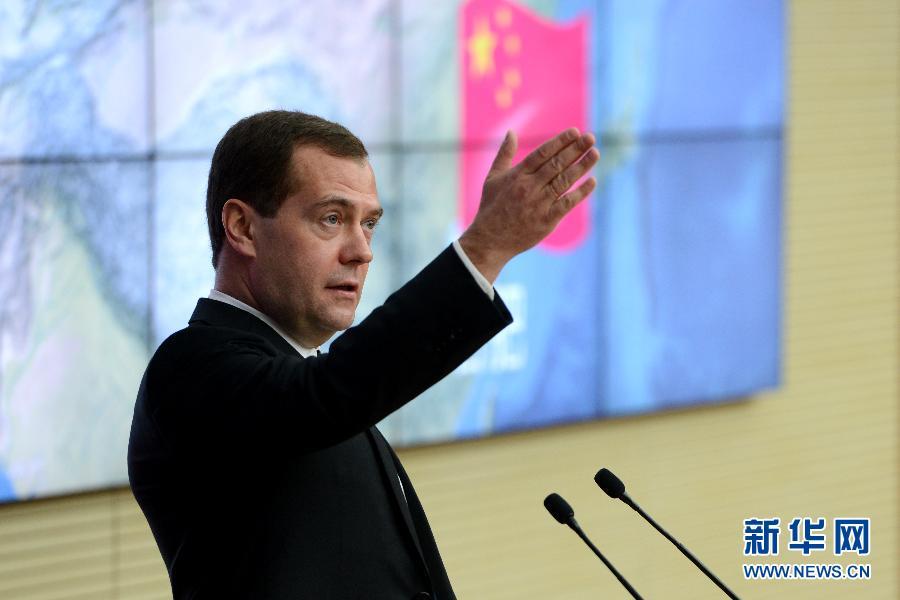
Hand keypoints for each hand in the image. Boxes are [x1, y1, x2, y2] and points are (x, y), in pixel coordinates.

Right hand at [459, 128, 598, 282]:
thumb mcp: (493, 178)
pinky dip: (580, 192)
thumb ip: (504, 154)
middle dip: (575, 149)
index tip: (575, 132)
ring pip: (564, 181)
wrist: (490, 239)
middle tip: (591, 137)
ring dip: (581, 166)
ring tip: (595, 153)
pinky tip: (592, 181)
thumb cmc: (492, 207)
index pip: (542, 153)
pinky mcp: (546, 220)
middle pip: (556, 164)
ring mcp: (539, 204)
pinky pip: (567, 203)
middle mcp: (529, 187)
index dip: (560, 142)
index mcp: (517, 175)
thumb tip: (511, 132)